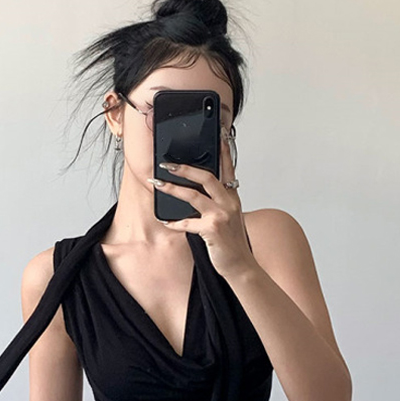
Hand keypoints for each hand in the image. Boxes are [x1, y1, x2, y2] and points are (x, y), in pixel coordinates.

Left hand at [148, 135, 252, 274]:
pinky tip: (165, 221)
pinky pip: (187, 223)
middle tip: (166, 164)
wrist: (241, 266)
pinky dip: (174, 222)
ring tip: (157, 183)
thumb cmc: (232, 243)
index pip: (227, 167)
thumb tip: (199, 191)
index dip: (221, 150)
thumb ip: (219, 202)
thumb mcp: (230, 217)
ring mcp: (221, 215)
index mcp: (233, 197)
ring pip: (193, 195)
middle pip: (206, 176)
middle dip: (184, 168)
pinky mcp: (212, 230)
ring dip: (172, 188)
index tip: (215, 134)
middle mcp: (229, 202)